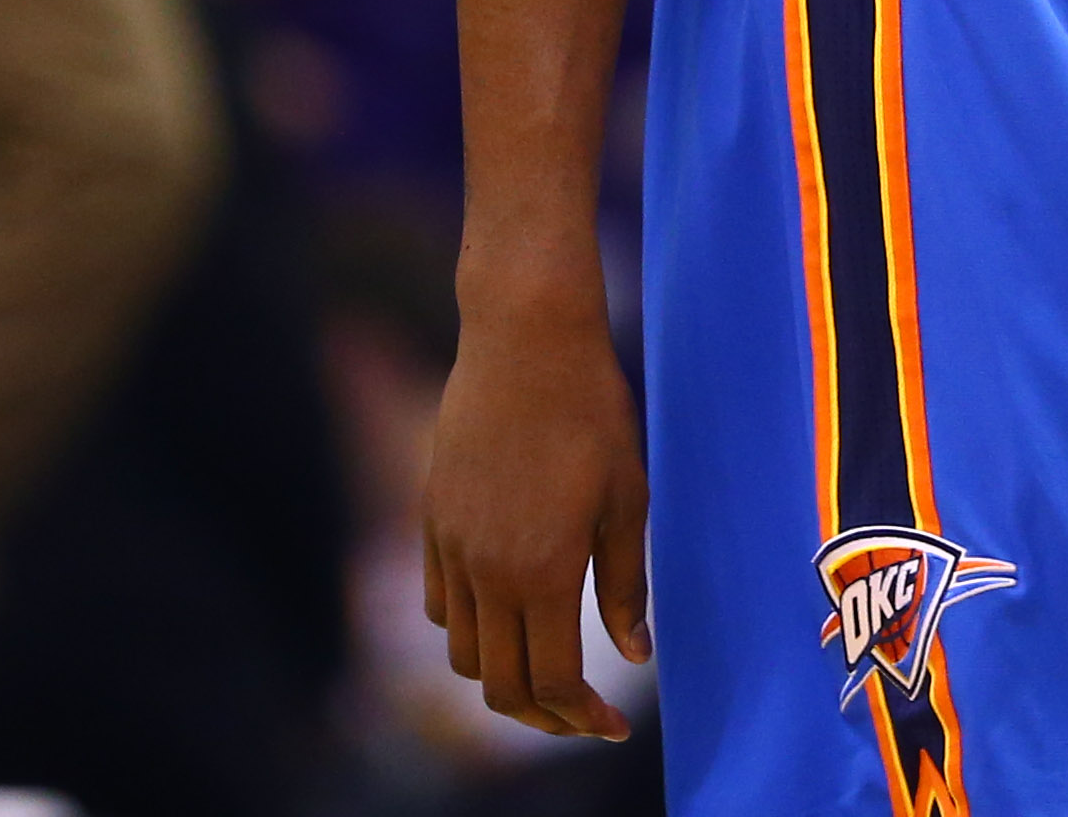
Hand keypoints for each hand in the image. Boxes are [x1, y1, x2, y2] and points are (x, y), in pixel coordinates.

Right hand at [424, 284, 652, 740]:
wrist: (523, 342)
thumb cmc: (591, 412)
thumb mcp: (627, 498)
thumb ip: (625, 583)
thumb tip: (635, 654)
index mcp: (543, 571)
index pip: (553, 680)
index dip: (582, 717)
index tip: (613, 724)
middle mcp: (487, 572)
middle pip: (500, 685)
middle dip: (542, 716)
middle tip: (582, 715)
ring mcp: (451, 549)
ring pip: (463, 654)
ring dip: (502, 677)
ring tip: (546, 670)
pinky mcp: (432, 524)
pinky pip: (440, 607)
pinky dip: (471, 631)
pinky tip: (508, 616)